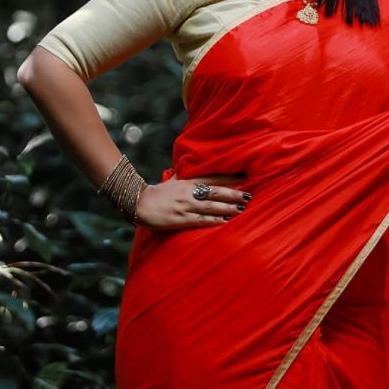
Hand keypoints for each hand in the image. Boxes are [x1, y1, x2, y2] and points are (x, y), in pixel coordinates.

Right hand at [135, 173, 251, 230]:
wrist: (140, 203)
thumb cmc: (158, 192)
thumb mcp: (174, 179)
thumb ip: (186, 175)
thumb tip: (194, 166)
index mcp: (188, 181)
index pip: (212, 177)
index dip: (229, 177)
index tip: (244, 177)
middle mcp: (189, 192)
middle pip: (215, 192)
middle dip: (232, 194)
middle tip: (248, 195)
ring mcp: (185, 206)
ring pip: (210, 206)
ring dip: (227, 207)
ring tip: (241, 209)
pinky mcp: (181, 219)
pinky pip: (200, 220)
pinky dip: (214, 221)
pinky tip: (225, 221)